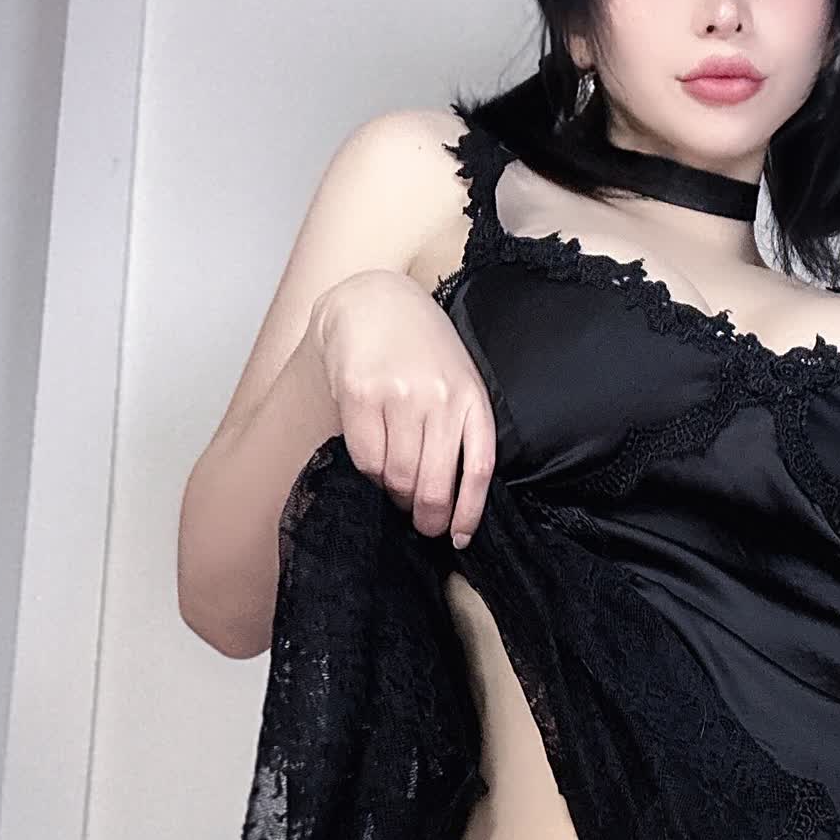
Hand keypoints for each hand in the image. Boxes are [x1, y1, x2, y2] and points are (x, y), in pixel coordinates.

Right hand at [307, 270, 495, 543]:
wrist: (373, 302)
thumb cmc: (421, 348)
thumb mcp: (458, 379)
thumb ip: (461, 427)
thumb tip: (454, 496)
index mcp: (471, 397)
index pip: (478, 470)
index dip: (469, 512)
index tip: (458, 537)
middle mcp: (439, 398)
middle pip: (435, 484)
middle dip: (427, 517)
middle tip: (422, 525)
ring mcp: (399, 396)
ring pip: (398, 477)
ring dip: (397, 495)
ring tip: (397, 488)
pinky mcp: (360, 395)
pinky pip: (366, 459)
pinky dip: (371, 473)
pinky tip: (376, 461)